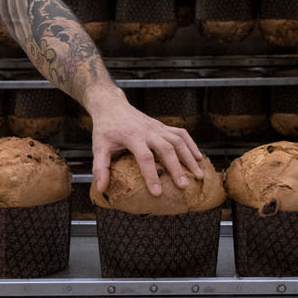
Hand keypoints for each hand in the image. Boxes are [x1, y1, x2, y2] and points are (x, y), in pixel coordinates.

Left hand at [86, 87, 204, 197]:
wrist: (112, 105)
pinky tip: (199, 157)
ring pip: (178, 140)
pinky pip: (181, 133)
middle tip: (184, 185)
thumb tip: (101, 189)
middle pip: (167, 149)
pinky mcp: (163, 126)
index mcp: (132, 136)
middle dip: (177, 168)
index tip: (157, 192)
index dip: (151, 175)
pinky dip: (192, 144)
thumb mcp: (99, 146)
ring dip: (189, 157)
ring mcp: (158, 127)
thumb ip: (100, 168)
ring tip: (199, 174)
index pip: (145, 157)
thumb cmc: (105, 128)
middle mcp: (149, 131)